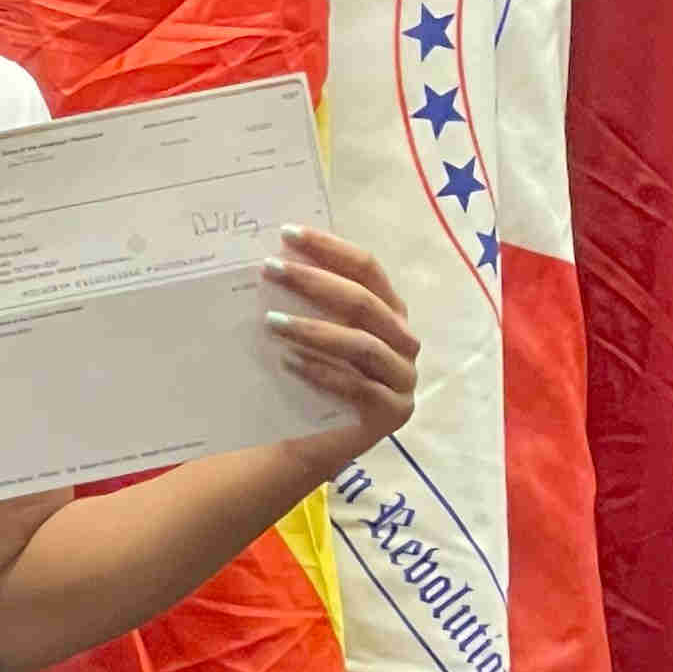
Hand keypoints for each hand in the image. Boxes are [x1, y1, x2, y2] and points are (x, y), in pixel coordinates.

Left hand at [265, 227, 421, 471]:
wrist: (303, 438)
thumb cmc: (304, 373)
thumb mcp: (304, 331)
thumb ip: (300, 299)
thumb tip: (270, 255)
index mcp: (388, 310)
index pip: (367, 268)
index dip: (330, 248)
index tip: (287, 233)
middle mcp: (402, 339)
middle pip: (365, 302)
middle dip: (315, 282)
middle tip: (270, 269)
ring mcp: (402, 377)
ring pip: (362, 344)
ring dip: (314, 330)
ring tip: (270, 322)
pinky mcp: (394, 412)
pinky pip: (359, 387)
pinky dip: (321, 372)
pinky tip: (288, 363)